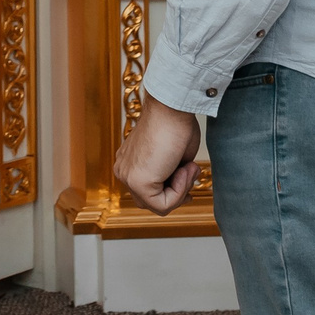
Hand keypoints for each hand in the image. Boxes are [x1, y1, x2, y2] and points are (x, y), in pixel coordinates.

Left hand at [114, 99, 201, 213]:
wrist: (171, 109)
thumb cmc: (175, 125)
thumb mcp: (173, 158)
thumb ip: (170, 175)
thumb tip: (179, 189)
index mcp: (129, 163)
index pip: (149, 193)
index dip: (174, 191)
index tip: (188, 175)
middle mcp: (124, 171)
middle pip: (151, 202)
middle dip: (176, 194)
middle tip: (190, 175)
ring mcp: (128, 176)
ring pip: (157, 205)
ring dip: (180, 190)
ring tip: (188, 166)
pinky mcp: (137, 181)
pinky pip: (162, 205)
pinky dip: (180, 192)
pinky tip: (183, 169)